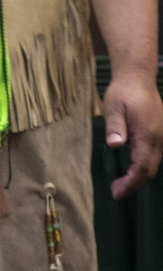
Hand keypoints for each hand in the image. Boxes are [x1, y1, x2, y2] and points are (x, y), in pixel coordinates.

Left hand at [103, 71, 162, 198]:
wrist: (138, 78)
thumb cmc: (123, 92)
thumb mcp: (113, 106)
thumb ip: (115, 126)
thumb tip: (115, 144)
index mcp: (147, 135)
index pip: (141, 167)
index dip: (131, 182)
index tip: (117, 192)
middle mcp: (158, 139)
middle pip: (150, 170)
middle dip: (134, 184)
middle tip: (116, 191)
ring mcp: (161, 137)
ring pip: (153, 164)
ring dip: (139, 176)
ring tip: (121, 183)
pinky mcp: (159, 134)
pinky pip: (154, 155)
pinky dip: (144, 166)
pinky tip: (132, 167)